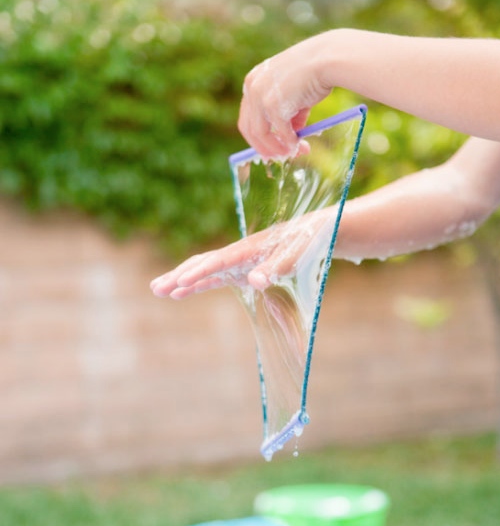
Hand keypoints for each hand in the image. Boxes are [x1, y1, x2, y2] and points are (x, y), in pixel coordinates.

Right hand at [150, 211, 332, 298]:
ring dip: (182, 279)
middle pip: (203, 263)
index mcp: (249, 249)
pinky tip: (183, 292)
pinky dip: (198, 284)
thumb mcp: (296, 256)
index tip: (179, 283)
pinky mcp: (242, 268)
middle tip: (156, 288)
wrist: (317, 233)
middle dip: (179, 276)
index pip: (219, 262)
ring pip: (204, 269)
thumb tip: (254, 281)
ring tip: (158, 289)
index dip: (199, 273)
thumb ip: (275, 267)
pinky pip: (215, 277)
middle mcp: (239, 253)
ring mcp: (239, 261)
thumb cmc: (307, 243)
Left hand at [238, 34, 331, 159]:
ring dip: (277, 148)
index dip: (259, 136)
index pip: (248, 115)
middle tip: (281, 157)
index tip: (270, 149)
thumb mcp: (294, 93)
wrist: (326, 58)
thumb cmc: (315, 72)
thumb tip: (290, 136)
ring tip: (294, 153)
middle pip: (248, 128)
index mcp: (254, 80)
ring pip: (261, 135)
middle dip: (265, 147)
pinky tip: (301, 145)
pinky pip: (280, 132)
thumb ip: (289, 114)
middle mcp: (251, 87)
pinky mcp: (272, 106)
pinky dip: (290, 142)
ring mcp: (259, 96)